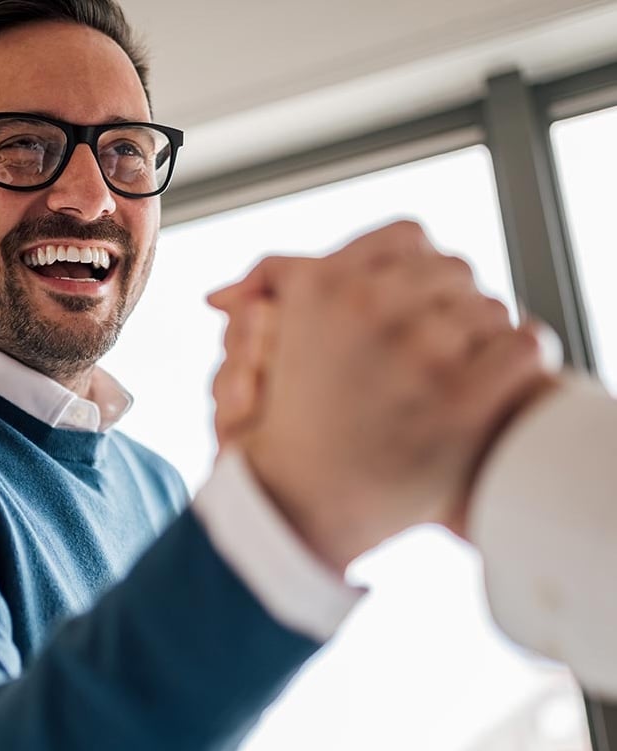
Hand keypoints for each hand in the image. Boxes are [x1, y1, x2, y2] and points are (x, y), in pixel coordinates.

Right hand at [209, 221, 556, 572]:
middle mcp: (372, 309)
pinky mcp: (466, 401)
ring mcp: (424, 353)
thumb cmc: (282, 434)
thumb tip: (227, 293)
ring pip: (489, 307)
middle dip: (447, 303)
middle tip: (435, 340)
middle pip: (453, 270)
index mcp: (325, 288)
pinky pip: (523, 347)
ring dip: (479, 335)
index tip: (414, 296)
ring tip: (457, 369)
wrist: (300, 513)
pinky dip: (518, 359)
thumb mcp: (251, 353)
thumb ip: (262, 299)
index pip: (406, 237)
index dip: (416, 265)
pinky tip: (491, 381)